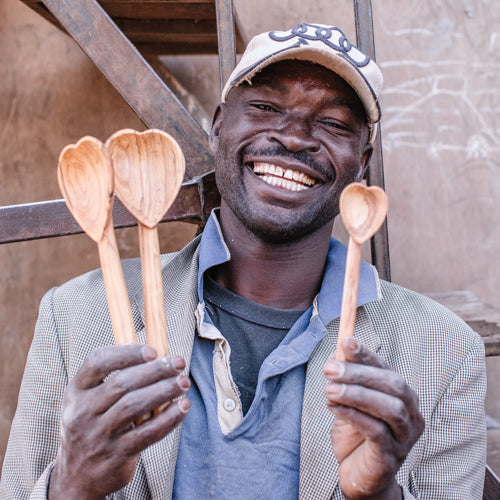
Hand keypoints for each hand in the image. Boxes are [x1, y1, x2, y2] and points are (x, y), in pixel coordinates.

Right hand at [48, 343, 189, 499]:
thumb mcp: (89, 400)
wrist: (77, 477)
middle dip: (155, 370)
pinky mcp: (115, 456)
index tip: (153, 350)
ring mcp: (97, 435)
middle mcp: (82, 411)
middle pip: (122, 383)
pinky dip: (168, 418)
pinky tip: (182, 406)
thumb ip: (114, 378)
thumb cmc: (93, 425)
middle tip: (178, 363)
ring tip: (183, 383)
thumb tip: (155, 354)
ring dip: (164, 391)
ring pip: (135, 406)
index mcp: (76, 391)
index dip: (126, 352)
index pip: (97, 362)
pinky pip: (147, 433)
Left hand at [323, 338, 423, 499]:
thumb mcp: (349, 402)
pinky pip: (377, 431)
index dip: (366, 355)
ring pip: (389, 408)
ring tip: (329, 389)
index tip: (346, 341)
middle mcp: (411, 414)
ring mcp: (405, 436)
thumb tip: (335, 355)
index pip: (386, 369)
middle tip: (330, 369)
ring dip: (356, 394)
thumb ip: (347, 381)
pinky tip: (333, 408)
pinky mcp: (392, 455)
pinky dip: (354, 415)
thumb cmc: (356, 434)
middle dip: (359, 374)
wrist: (358, 475)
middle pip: (393, 385)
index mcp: (402, 396)